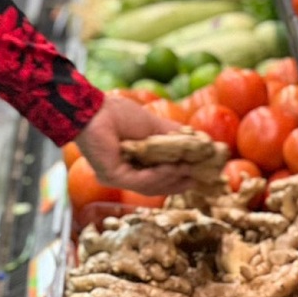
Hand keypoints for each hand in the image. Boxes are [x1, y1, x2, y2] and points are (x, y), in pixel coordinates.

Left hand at [75, 94, 197, 195]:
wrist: (94, 110)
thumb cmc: (119, 114)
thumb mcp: (153, 125)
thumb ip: (173, 135)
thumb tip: (200, 142)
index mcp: (136, 162)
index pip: (161, 175)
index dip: (183, 176)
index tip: (204, 173)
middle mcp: (128, 173)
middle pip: (159, 185)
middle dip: (181, 182)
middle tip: (203, 178)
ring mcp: (120, 177)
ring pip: (151, 186)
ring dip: (173, 179)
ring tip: (191, 171)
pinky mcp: (113, 177)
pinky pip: (139, 181)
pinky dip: (157, 176)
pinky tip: (172, 168)